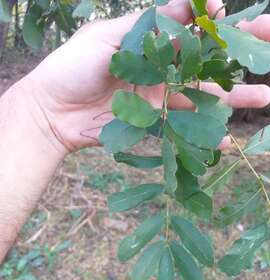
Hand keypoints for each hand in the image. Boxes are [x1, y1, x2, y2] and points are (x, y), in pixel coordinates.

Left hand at [21, 0, 269, 152]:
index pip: (190, 27)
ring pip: (203, 95)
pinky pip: (185, 127)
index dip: (213, 21)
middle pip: (206, 61)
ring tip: (266, 96)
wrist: (52, 112)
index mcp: (149, 42)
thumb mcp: (108, 37)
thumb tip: (191, 5)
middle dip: (239, 54)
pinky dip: (205, 135)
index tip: (232, 16)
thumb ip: (148, 26)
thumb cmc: (72, 67)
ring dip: (233, 97)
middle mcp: (159, 69)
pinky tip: (227, 139)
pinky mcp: (154, 123)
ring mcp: (159, 98)